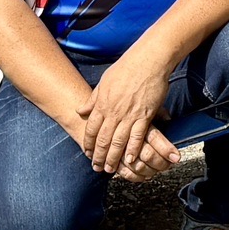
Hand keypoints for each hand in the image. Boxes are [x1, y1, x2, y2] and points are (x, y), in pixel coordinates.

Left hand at [79, 46, 179, 179]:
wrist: (148, 60)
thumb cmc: (127, 67)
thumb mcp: (104, 81)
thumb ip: (93, 99)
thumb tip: (80, 109)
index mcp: (102, 102)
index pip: (91, 128)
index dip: (88, 143)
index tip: (87, 153)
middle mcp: (113, 111)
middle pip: (103, 139)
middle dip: (98, 155)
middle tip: (96, 168)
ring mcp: (129, 114)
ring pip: (118, 141)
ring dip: (113, 157)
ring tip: (110, 169)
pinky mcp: (144, 115)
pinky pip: (137, 137)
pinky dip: (132, 150)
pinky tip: (129, 160)